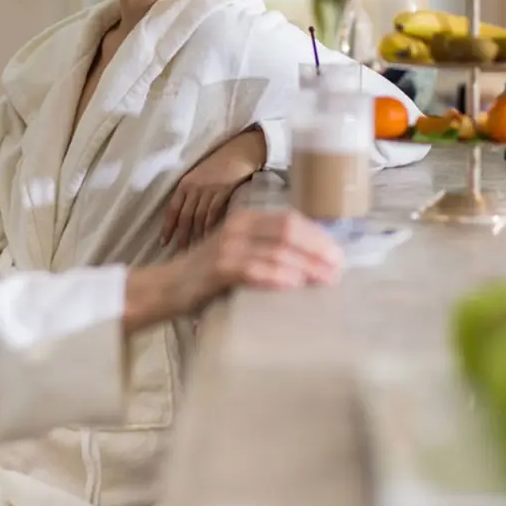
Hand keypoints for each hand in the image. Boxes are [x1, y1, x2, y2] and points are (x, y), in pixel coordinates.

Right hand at [125, 209, 342, 332]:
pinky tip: (293, 284)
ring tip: (325, 281)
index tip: (339, 256)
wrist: (166, 287)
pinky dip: (276, 275)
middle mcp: (239, 226)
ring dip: (306, 266)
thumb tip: (311, 265)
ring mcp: (228, 246)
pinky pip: (253, 269)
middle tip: (337, 271)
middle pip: (289, 231)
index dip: (318, 237)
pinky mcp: (218, 268)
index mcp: (247, 219)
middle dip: (318, 250)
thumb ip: (267, 251)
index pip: (291, 220)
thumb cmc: (208, 275)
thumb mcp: (240, 253)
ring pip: (276, 250)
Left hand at [161, 128, 265, 246]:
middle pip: (184, 216)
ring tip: (195, 251)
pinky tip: (210, 239)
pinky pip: (214, 213)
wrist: (239, 153)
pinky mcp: (223, 191)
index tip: (163, 243)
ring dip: (196, 235)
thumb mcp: (200, 177)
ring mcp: (208, 189)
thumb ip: (192, 194)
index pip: (172, 209)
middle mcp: (193, 187)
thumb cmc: (219, 165)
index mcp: (184, 184)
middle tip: (180, 253)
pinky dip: (211, 228)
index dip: (167, 227)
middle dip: (181, 236)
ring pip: (198, 217)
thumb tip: (186, 217)